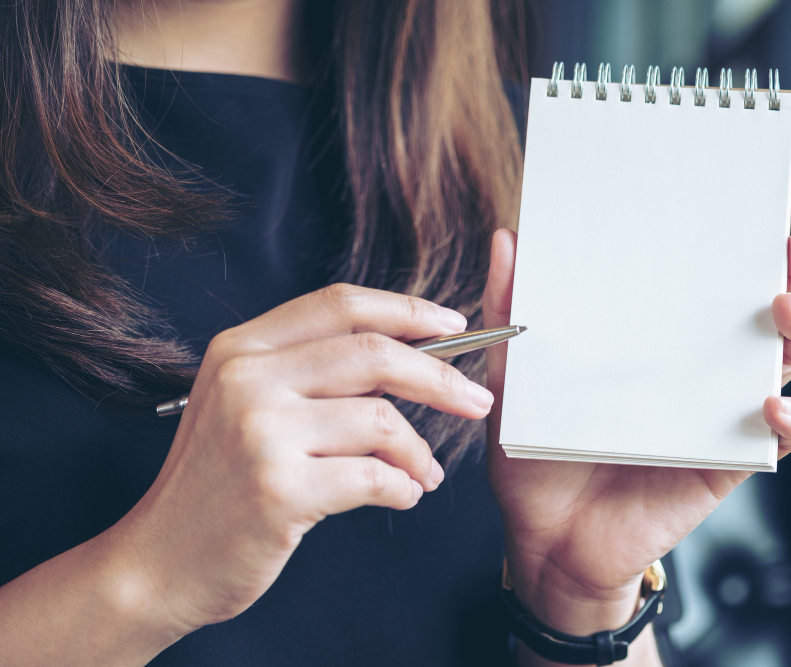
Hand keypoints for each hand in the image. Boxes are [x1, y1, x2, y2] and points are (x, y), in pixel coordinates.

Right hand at [113, 285, 492, 634]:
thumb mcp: (244, 405)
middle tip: (478, 401)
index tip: (454, 325)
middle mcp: (246, 379)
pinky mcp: (277, 489)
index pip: (341, 304)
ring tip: (423, 474)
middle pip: (374, 353)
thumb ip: (309, 372)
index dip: (408, 309)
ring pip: (381, 420)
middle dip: (440, 378)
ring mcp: (259, 433)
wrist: (159, 562)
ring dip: (418, 452)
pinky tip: (400, 495)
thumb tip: (411, 356)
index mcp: (241, 348)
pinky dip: (402, 487)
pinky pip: (375, 476)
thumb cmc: (219, 483)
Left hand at [484, 227, 790, 651]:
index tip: (750, 211)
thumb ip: (513, 314)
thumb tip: (507, 239)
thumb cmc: (534, 458)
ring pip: (778, 368)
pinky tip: (771, 406)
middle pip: (755, 316)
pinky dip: (785, 421)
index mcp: (649, 346)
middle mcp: (692, 374)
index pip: (700, 286)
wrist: (546, 541)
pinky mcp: (724, 465)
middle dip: (789, 274)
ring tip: (783, 310)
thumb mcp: (516, 380)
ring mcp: (713, 417)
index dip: (731, 248)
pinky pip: (772, 441)